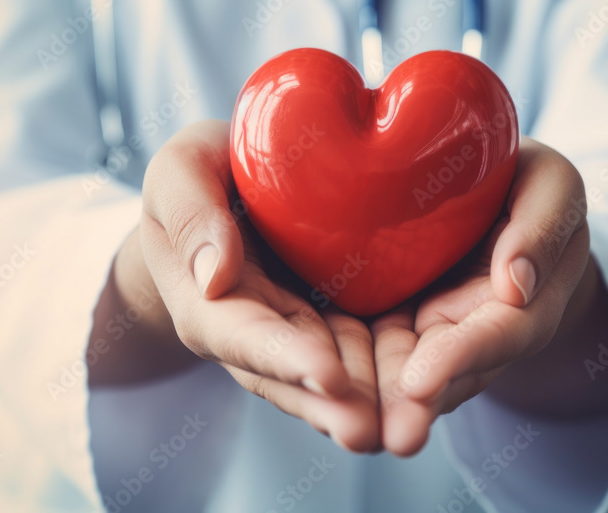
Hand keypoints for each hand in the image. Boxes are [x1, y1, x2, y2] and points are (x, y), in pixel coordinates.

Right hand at [97, 120, 379, 451]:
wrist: (226, 197)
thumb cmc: (199, 178)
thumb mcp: (181, 174)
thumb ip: (190, 215)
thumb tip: (214, 278)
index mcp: (209, 304)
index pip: (243, 337)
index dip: (285, 359)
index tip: (327, 377)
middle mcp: (255, 335)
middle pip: (293, 377)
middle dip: (332, 405)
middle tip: (371, 432)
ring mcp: (299, 334)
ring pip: (334, 379)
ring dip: (367, 405)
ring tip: (406, 428)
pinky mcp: (336, 325)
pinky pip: (365, 354)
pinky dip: (391, 375)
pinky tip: (426, 394)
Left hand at [372, 137, 607, 455]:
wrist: (490, 193)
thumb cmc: (525, 181)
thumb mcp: (550, 186)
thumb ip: (543, 225)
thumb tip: (517, 285)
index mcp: (531, 296)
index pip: (503, 333)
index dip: (465, 356)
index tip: (423, 381)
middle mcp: (483, 327)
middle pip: (454, 372)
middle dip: (421, 404)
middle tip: (391, 436)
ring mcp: (441, 330)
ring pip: (413, 372)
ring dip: (387, 403)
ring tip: (357, 433)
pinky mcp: (400, 322)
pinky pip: (379, 350)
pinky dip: (359, 372)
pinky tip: (329, 394)